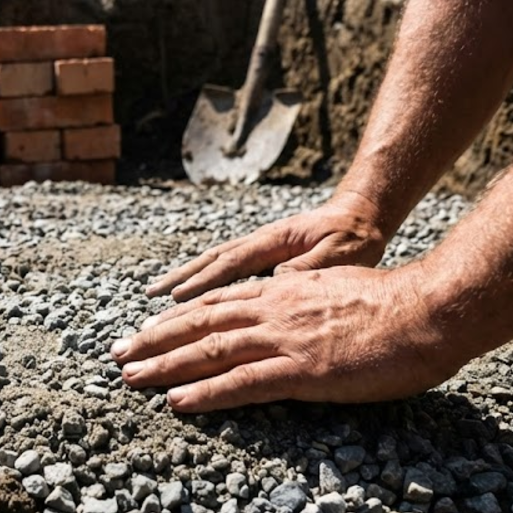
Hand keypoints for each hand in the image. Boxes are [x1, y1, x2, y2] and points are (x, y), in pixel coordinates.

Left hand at [113, 266, 463, 411]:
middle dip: (154, 340)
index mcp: (284, 292)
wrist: (428, 311)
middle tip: (118, 355)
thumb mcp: (338, 288)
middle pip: (199, 323)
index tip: (147, 330)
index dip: (177, 318)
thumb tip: (287, 303)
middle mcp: (274, 311)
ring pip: (209, 352)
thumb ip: (305, 297)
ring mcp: (285, 341)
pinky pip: (242, 384)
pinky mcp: (301, 371)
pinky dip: (205, 394)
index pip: (217, 303)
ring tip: (130, 378)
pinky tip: (176, 403)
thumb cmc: (395, 304)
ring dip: (164, 366)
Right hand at [145, 192, 391, 302]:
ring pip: (212, 263)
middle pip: (210, 262)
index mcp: (274, 242)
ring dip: (183, 278)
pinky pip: (224, 268)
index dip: (202, 281)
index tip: (174, 299)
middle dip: (178, 281)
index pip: (231, 263)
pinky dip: (201, 279)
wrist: (362, 213)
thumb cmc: (355, 236)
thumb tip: (275, 280)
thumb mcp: (341, 254)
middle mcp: (259, 242)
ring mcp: (258, 247)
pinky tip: (188, 294)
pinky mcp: (262, 254)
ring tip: (156, 294)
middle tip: (150, 296)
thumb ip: (309, 268)